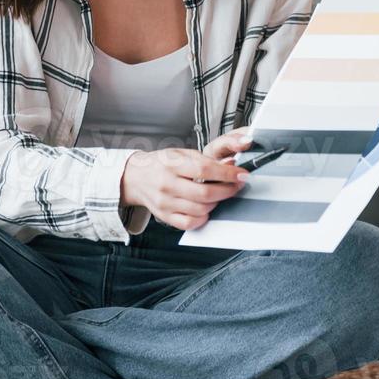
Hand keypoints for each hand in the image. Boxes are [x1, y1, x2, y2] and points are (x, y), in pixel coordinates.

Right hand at [119, 129, 255, 230]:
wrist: (136, 177)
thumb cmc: (161, 164)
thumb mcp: (180, 154)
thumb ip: (204, 160)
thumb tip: (231, 166)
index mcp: (172, 165)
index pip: (205, 170)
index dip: (228, 174)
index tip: (242, 174)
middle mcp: (167, 185)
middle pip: (205, 194)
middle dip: (228, 190)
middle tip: (237, 185)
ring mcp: (165, 203)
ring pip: (201, 209)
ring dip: (217, 203)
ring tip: (220, 194)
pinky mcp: (165, 216)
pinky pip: (190, 223)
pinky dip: (203, 217)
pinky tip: (206, 208)